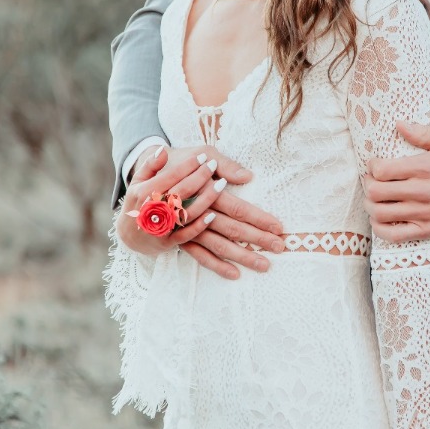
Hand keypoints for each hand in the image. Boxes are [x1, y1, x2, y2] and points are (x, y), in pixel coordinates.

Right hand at [118, 147, 222, 256]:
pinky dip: (200, 225)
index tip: (203, 157)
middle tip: (213, 165)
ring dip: (206, 198)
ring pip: (187, 212)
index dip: (188, 165)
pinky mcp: (168, 242)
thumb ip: (150, 165)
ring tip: (222, 184)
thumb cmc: (138, 203)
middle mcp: (152, 210)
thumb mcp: (138, 182)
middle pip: (181, 191)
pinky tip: (213, 214)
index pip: (171, 176)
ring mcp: (160, 227)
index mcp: (145, 192)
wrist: (129, 236)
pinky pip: (186, 234)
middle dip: (200, 177)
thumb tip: (163, 150)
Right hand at [125, 145, 284, 278]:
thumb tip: (248, 177)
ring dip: (242, 257)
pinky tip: (235, 274)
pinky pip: (200, 256)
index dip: (258, 218)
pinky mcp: (182, 238)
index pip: (238, 208)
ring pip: (219, 246)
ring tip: (264, 265)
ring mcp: (190, 228)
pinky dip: (216, 266)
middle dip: (258, 239)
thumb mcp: (202, 153)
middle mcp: (199, 212)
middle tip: (280, 247)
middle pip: (233, 229)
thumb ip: (226, 165)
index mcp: (207, 191)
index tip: (278, 226)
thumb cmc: (182, 162)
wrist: (149, 176)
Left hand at [363, 121, 429, 241]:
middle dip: (368, 185)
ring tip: (375, 200)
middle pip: (376, 192)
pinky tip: (381, 219)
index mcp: (426, 168)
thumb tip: (398, 124)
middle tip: (372, 182)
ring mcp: (424, 214)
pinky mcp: (427, 231)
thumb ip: (423, 133)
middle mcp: (423, 192)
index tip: (375, 165)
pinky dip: (379, 228)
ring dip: (370, 206)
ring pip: (380, 214)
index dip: (372, 167)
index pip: (382, 170)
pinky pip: (393, 235)